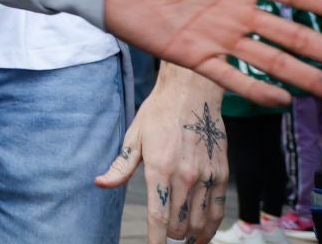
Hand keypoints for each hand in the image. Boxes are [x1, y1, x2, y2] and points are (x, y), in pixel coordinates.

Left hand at [95, 70, 225, 243]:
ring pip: (200, 223)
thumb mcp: (134, 136)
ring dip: (190, 236)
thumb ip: (120, 166)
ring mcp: (206, 177)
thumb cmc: (158, 113)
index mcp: (159, 168)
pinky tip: (202, 233)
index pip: (157, 216)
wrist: (192, 93)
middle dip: (169, 235)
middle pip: (178, 224)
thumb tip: (100, 183)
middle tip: (163, 233)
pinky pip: (218, 211)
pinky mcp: (221, 174)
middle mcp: (185, 176)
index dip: (154, 240)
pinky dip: (210, 227)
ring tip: (182, 240)